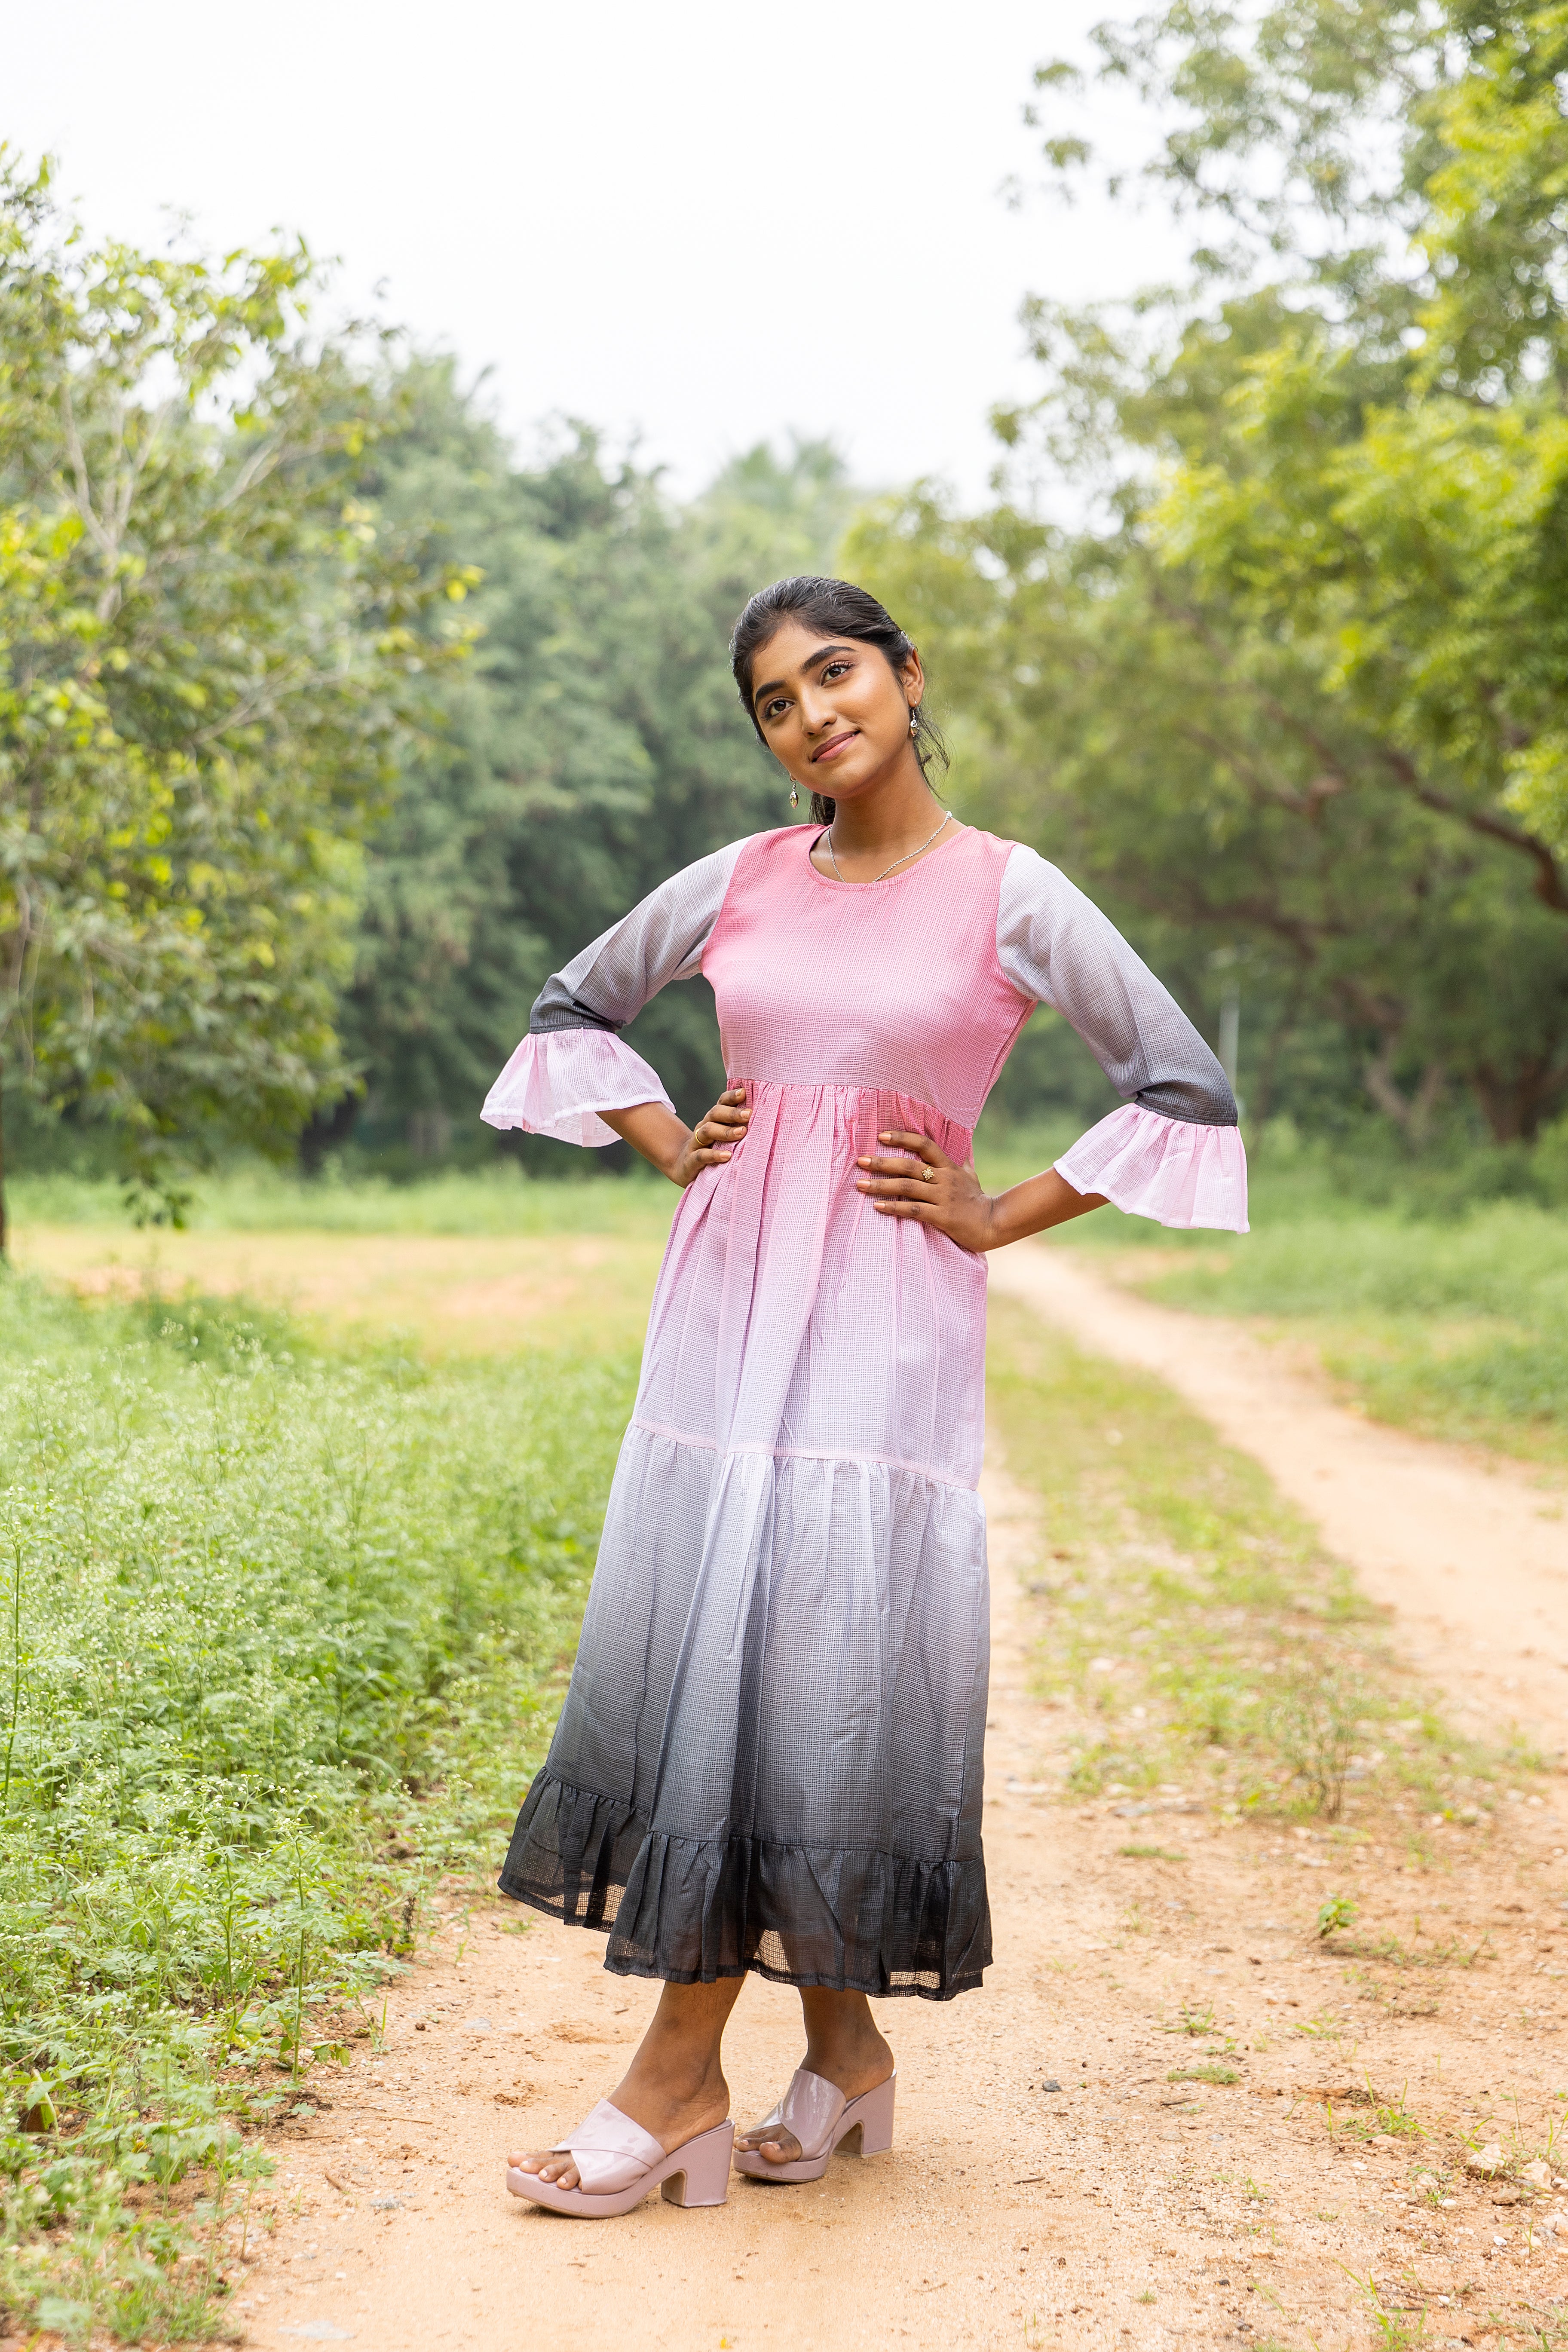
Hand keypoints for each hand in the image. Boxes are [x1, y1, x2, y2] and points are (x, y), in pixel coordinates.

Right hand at [669, 1086, 750, 1188]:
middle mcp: (704, 1127)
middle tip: (749, 1114)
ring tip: (741, 1133)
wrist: (684, 1166)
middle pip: (715, 1113)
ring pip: (708, 1131)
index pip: (721, 1103)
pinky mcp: (691, 1160)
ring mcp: (696, 1143)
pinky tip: (726, 1156)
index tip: (745, 1093)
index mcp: (714, 1119)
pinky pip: (701, 1155)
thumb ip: (739, 1126)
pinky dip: (714, 1155)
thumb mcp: (724, 1137)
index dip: (731, 1097)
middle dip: (732, 1113)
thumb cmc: (712, 1149)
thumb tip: (766, 1117)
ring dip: (725, 1131)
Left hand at [854, 1127, 998, 1251]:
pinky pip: (913, 1210)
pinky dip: (893, 1208)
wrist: (994, 1224)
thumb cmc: (978, 1201)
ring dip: (881, 1185)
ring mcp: (944, 1197)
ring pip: (907, 1187)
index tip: (880, 1136)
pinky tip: (877, 1206)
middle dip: (882, 1163)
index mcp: (949, 1167)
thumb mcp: (971, 1176)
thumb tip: (961, 1154)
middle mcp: (945, 1179)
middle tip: (860, 1161)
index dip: (902, 1138)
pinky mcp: (943, 1216)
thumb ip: (962, 1164)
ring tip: (860, 1184)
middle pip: (909, 1165)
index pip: (924, 1144)